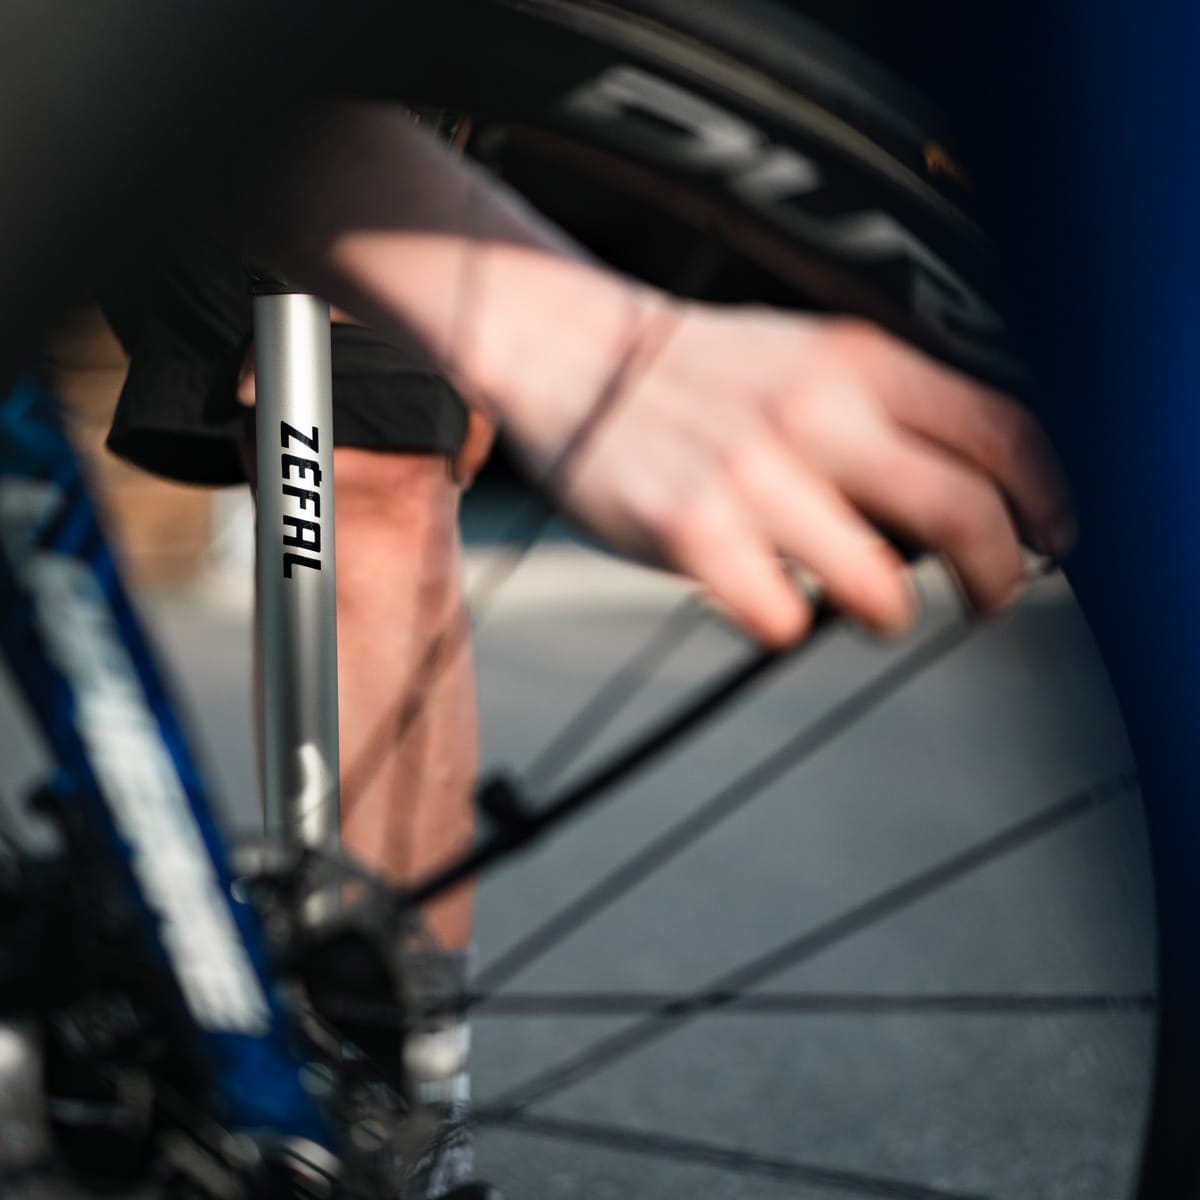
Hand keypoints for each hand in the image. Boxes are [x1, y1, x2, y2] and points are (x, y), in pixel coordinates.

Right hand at [509, 304, 1073, 645]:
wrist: (573, 352)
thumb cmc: (701, 372)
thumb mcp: (810, 356)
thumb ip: (892, 412)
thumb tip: (972, 500)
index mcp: (859, 361)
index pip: (1002, 430)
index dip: (1046, 499)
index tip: (1051, 538)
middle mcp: (816, 411)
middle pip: (964, 512)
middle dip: (998, 577)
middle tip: (992, 599)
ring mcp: (752, 473)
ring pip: (880, 589)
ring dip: (889, 613)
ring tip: (869, 604)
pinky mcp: (692, 530)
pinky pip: (783, 618)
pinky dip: (790, 622)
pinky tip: (770, 595)